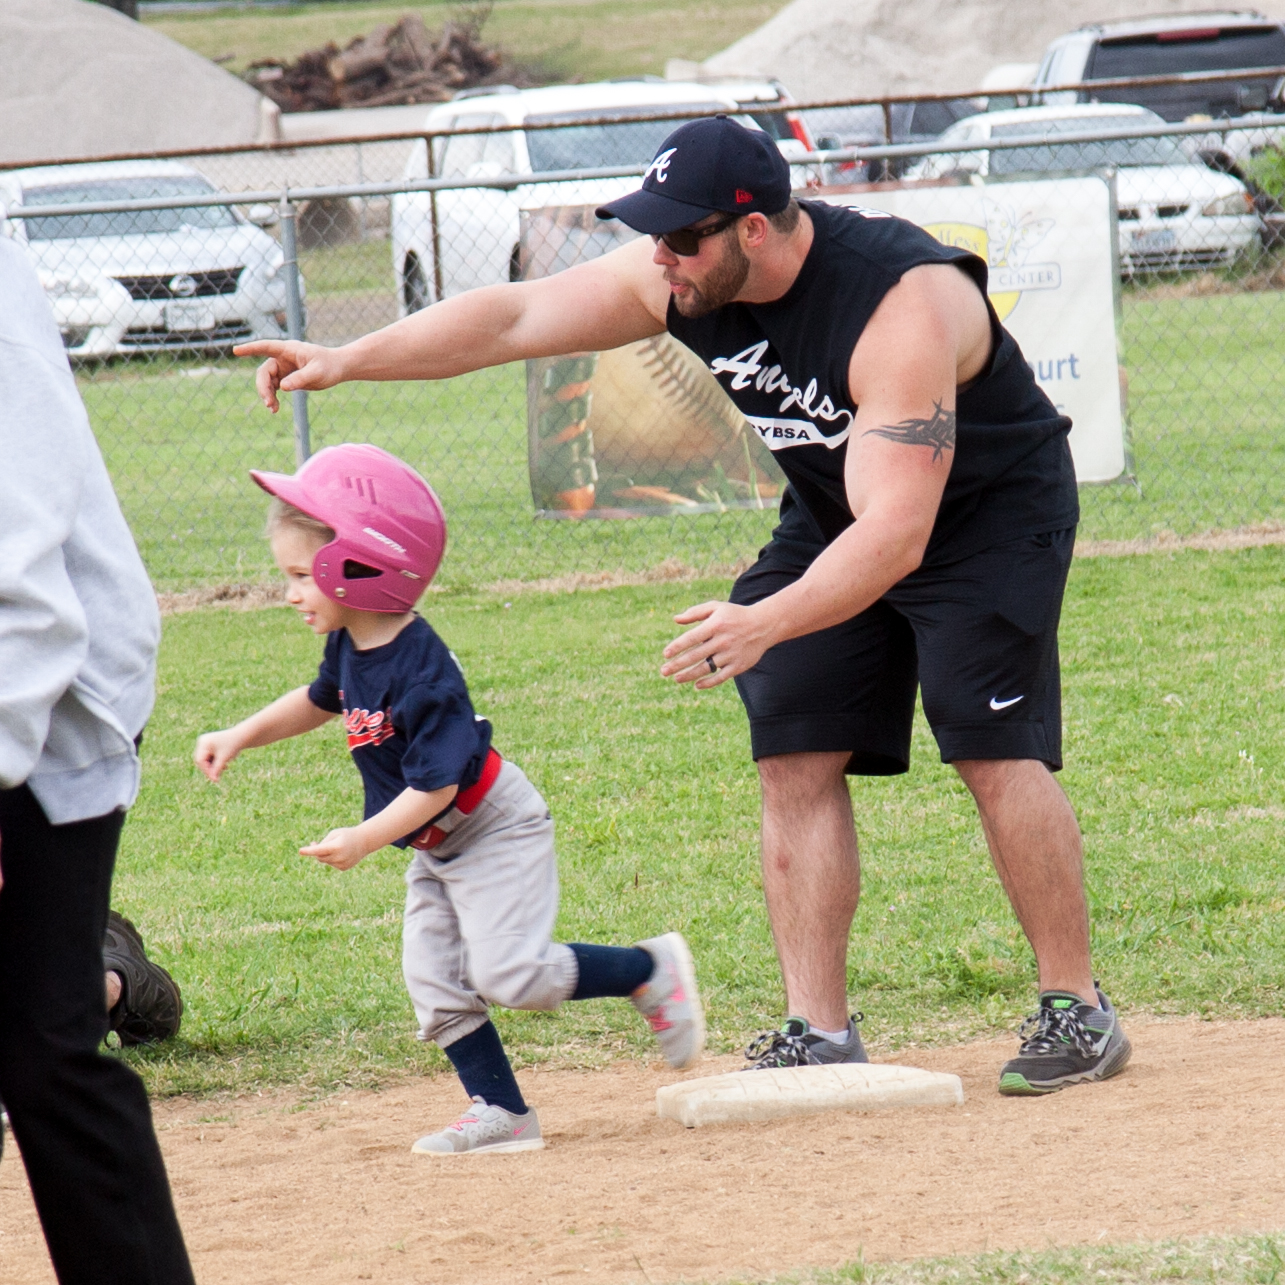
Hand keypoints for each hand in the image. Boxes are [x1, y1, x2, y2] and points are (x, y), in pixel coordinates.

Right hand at [193, 729, 242, 781]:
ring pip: (205, 761)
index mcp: (204, 743)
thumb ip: (217, 769)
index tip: (215, 779)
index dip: (206, 771)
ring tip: (225, 767)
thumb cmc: (233, 745)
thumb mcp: (224, 758)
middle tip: (218, 777)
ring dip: (213, 767)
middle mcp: (202, 742)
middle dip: (210, 769)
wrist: (242, 737)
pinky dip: (215, 763)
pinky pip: (209, 758)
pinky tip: (224, 765)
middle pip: (201, 761)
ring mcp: (205, 743)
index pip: (200, 760)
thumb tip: (214, 780)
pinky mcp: (209, 746)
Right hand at [232, 340, 345, 412]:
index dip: (251, 349)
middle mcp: (282, 358)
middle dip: (263, 387)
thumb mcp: (317, 373)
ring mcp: (283, 368)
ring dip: (267, 395)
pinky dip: (273, 398)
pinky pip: (274, 388)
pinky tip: (275, 409)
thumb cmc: (329, 365)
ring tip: (273, 409)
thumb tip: (282, 387)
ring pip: (267, 382)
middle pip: (264, 371)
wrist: (338, 368)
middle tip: (268, 403)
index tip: (236, 351)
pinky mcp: (286, 378)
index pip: (266, 347)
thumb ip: (300, 379)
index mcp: (289, 350)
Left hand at [300, 827, 369, 870]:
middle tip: (314, 843)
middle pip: (319, 856)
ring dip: (325, 855)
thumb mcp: (334, 833)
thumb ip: (323, 843)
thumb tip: (313, 853)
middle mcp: (339, 856)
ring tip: (335, 847)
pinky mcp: (343, 868)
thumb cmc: (346, 835)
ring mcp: (342, 864)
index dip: (309, 851)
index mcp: (336, 846)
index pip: (319, 850)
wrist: (364, 842)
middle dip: (316, 851)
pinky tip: (341, 854)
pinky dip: (332, 859)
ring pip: (325, 861)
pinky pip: (331, 864)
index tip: (300, 851)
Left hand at [660, 600, 775, 689]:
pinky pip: (721, 677)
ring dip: (689, 675)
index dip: (677, 646)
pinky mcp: (738, 665)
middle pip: (696, 655)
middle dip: (677, 665)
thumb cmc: (735, 615)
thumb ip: (695, 612)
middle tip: (663, 671)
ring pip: (706, 668)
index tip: (665, 654)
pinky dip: (708, 682)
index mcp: (715, 625)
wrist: (764, 625)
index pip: (692, 638)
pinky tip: (697, 684)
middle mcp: (722, 640)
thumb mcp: (716, 607)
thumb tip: (675, 619)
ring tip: (676, 679)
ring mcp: (731, 654)